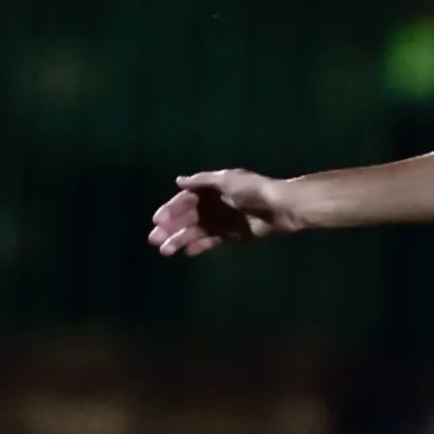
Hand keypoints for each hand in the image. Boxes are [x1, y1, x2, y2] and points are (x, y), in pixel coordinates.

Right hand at [149, 169, 303, 254]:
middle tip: (154, 239)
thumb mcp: (226, 180)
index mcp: (211, 189)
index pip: (185, 200)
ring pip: (195, 231)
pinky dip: (197, 246)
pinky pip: (210, 241)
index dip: (171, 210)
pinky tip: (184, 252)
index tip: (157, 221)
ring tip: (165, 251)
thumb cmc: (253, 190)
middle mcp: (214, 204)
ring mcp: (222, 221)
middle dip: (170, 227)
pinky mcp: (231, 235)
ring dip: (179, 239)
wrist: (279, 207)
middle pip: (187, 217)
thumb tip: (179, 181)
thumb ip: (202, 181)